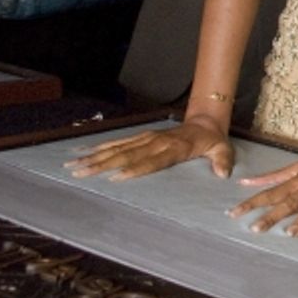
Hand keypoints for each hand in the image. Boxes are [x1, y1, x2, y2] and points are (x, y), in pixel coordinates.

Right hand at [65, 116, 233, 180]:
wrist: (205, 120)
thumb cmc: (212, 140)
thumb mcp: (223, 149)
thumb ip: (223, 161)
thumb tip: (223, 174)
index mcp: (174, 148)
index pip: (152, 161)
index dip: (135, 169)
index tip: (116, 176)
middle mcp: (156, 142)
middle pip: (127, 155)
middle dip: (103, 164)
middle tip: (82, 173)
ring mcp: (147, 138)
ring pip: (117, 149)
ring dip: (95, 157)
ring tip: (74, 165)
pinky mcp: (141, 137)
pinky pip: (118, 143)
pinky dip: (100, 148)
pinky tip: (84, 153)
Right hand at [228, 151, 297, 236]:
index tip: (289, 234)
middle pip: (289, 202)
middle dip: (272, 216)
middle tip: (255, 228)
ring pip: (276, 190)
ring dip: (256, 200)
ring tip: (237, 211)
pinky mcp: (297, 169)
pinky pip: (276, 174)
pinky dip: (260, 179)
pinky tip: (243, 184)